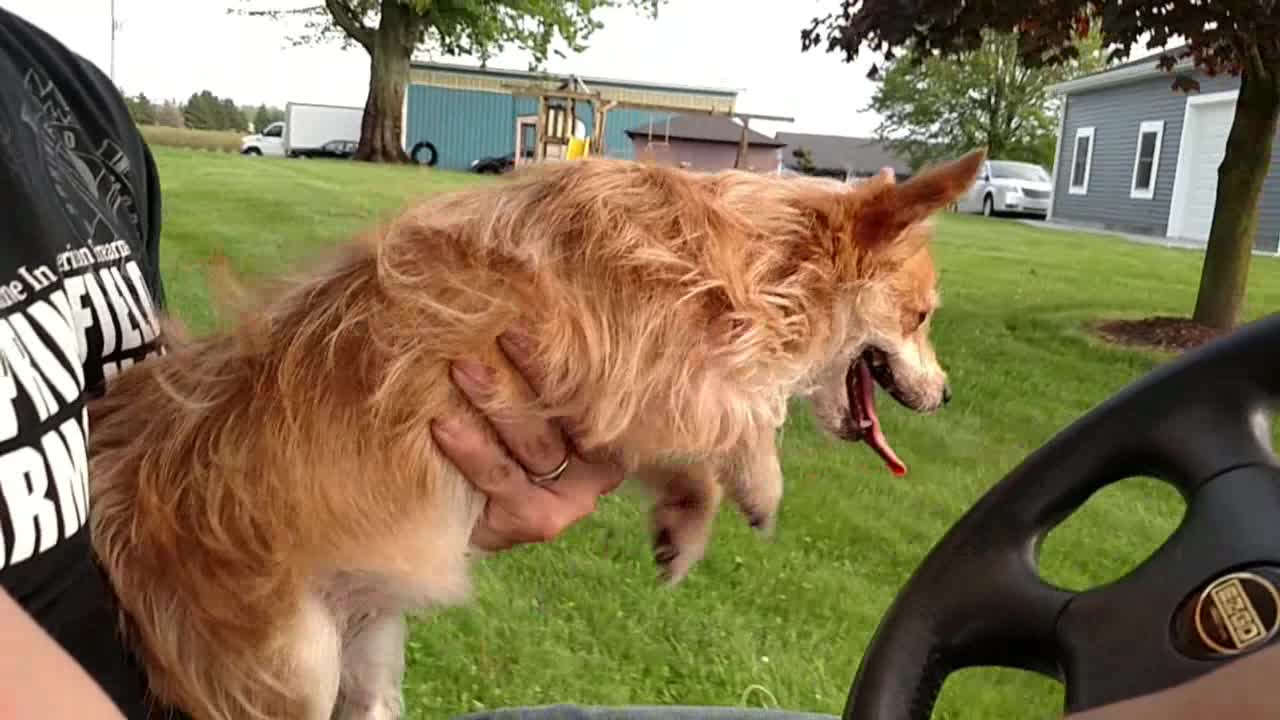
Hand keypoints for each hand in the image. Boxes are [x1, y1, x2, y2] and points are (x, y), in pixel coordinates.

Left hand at [431, 327, 624, 550]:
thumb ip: (536, 370)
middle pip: (569, 411)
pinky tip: (441, 423)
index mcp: (607, 429)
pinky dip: (471, 449)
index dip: (559, 354)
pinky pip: (502, 477)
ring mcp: (572, 497)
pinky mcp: (538, 521)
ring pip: (536, 444)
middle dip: (529, 369)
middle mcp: (600, 466)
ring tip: (460, 368)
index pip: (591, 387)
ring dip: (496, 402)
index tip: (523, 319)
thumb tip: (519, 302)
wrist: (454, 514)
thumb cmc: (492, 438)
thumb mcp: (523, 400)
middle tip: (495, 332)